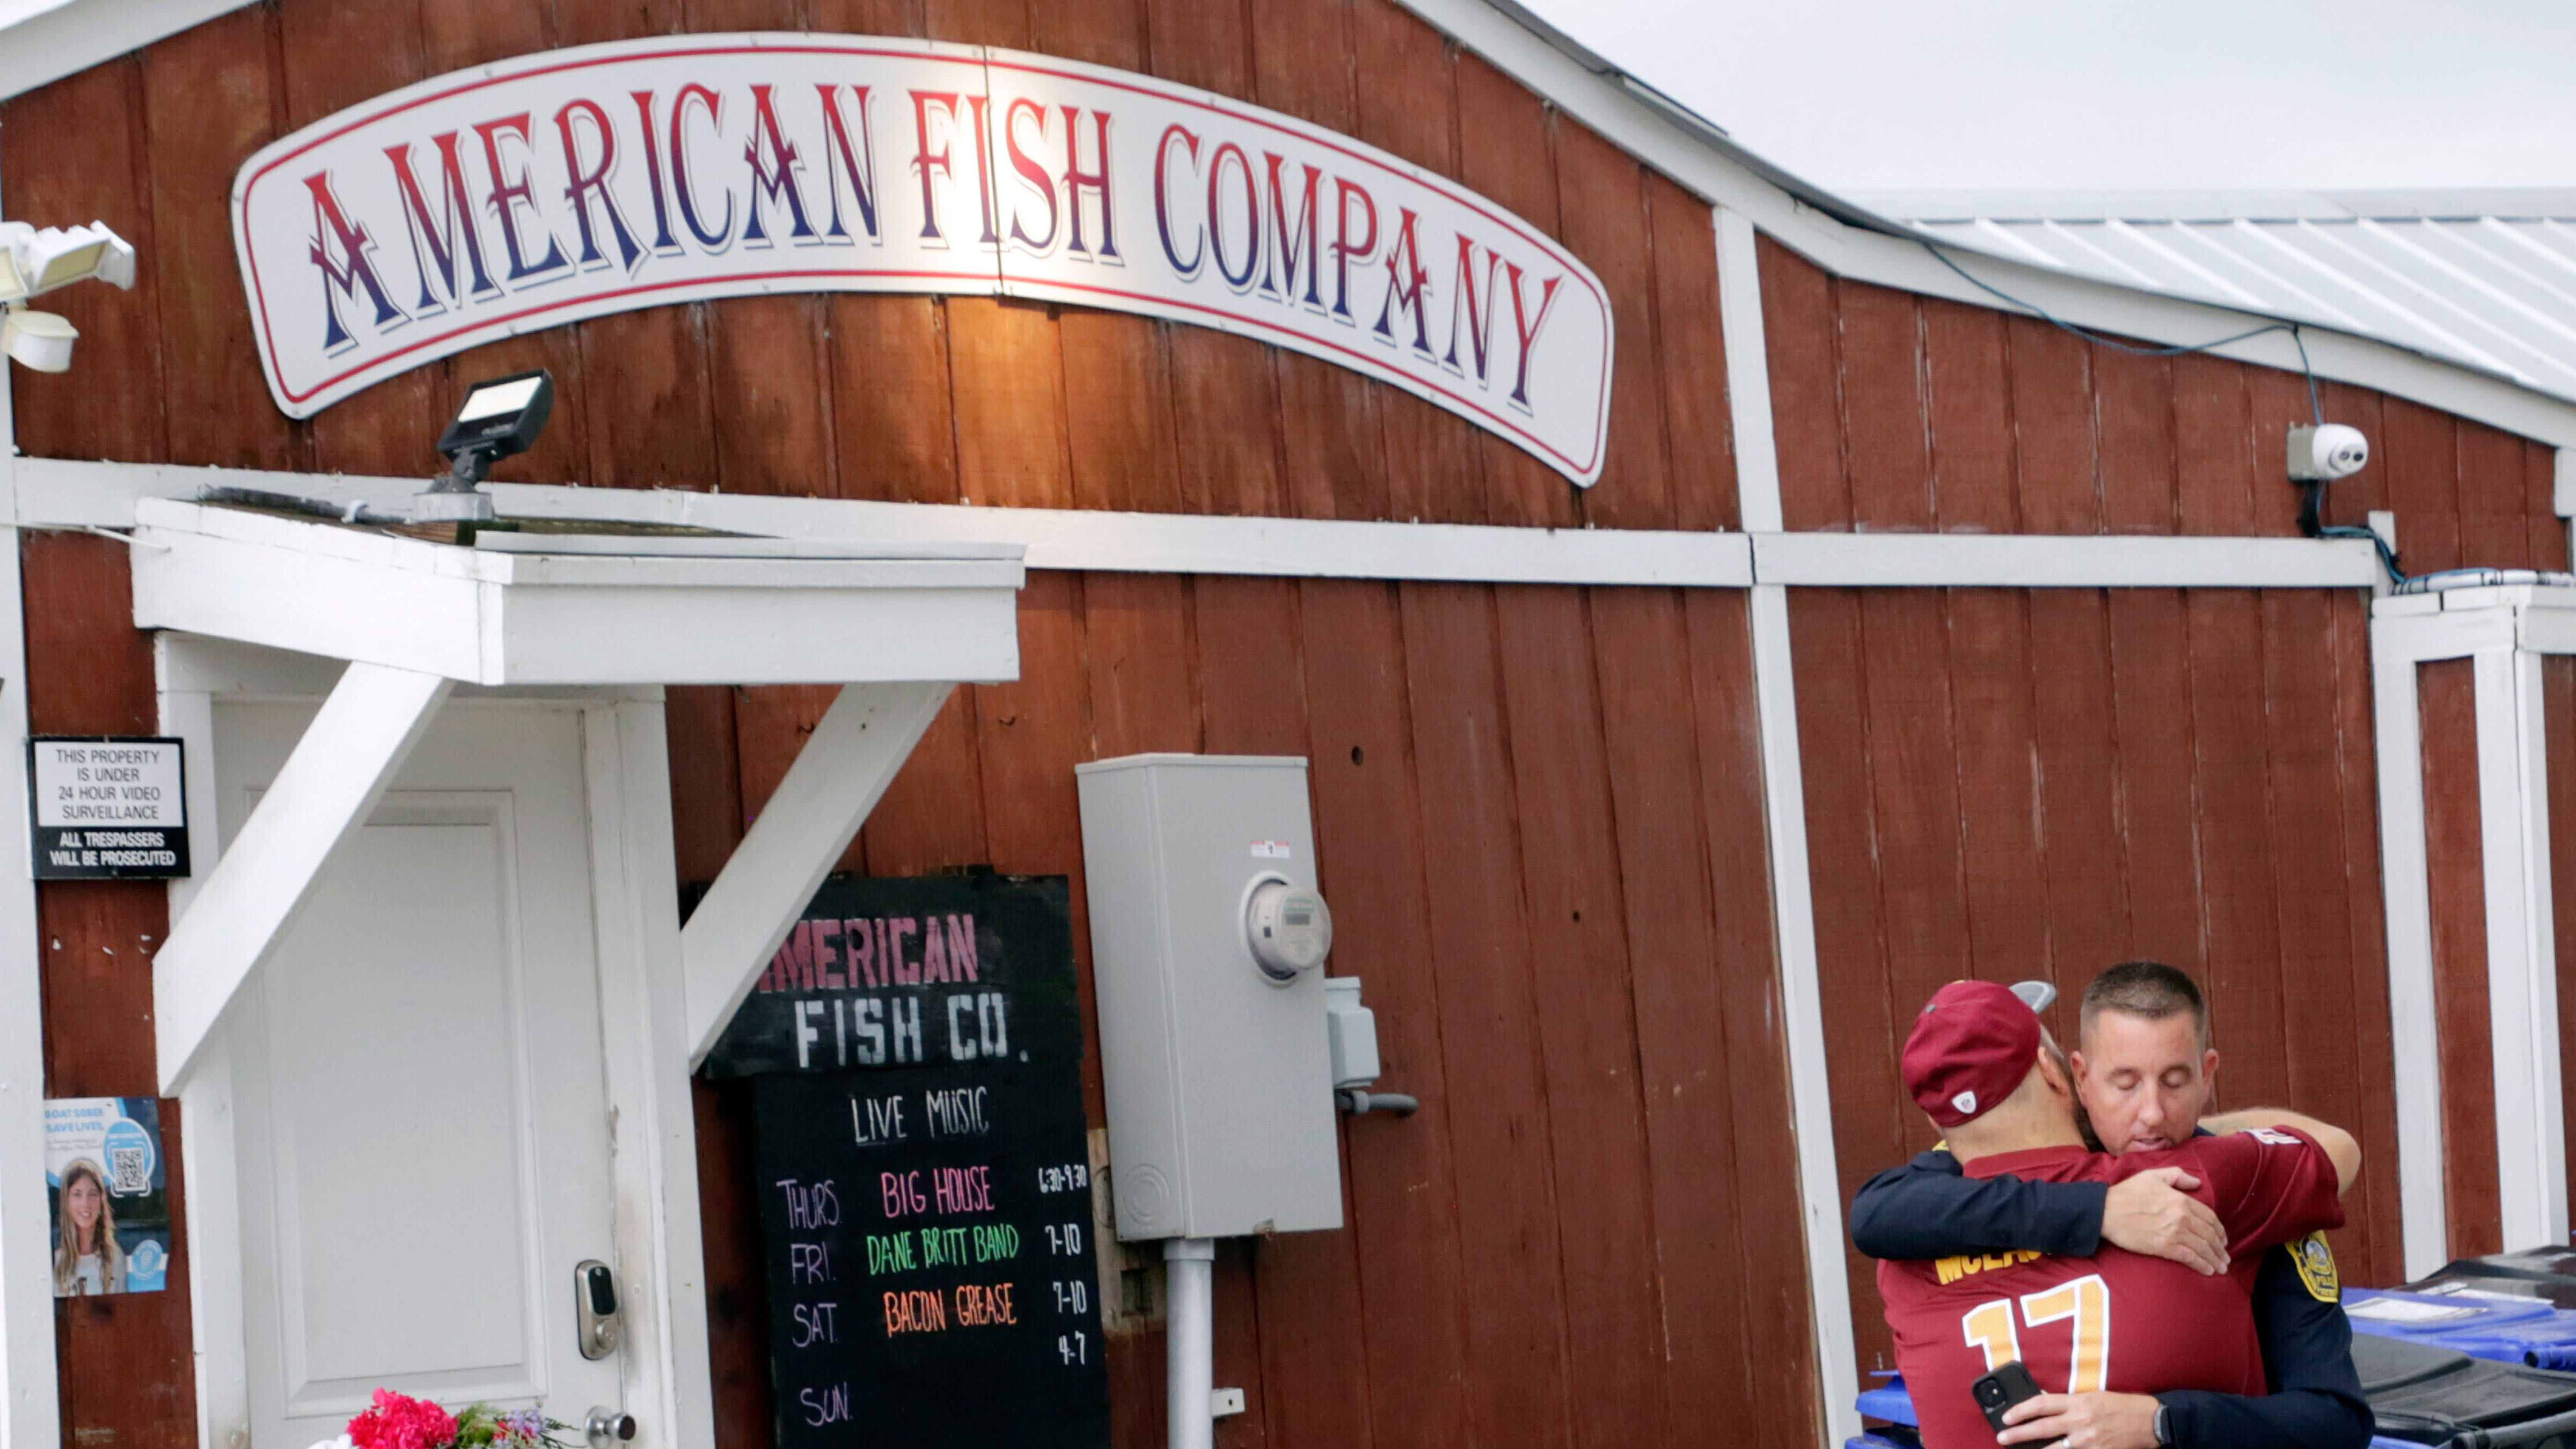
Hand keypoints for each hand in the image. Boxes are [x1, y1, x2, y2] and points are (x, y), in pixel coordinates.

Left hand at [1999, 1391, 2162, 1448]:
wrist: (2150, 1421)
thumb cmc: (2120, 1406)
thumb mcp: (2092, 1396)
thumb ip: (2067, 1401)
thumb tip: (2042, 1400)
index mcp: (2078, 1402)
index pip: (2041, 1405)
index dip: (2020, 1411)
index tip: (2006, 1417)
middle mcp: (2081, 1421)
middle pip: (2042, 1428)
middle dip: (2018, 1434)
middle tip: (2002, 1438)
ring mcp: (2089, 1441)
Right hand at [2100, 1168, 2226, 1274]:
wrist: (2105, 1210)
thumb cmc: (2127, 1192)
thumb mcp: (2152, 1176)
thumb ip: (2177, 1176)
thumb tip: (2197, 1182)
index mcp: (2181, 1200)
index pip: (2209, 1217)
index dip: (2219, 1230)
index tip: (2222, 1239)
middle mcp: (2181, 1216)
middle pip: (2210, 1235)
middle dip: (2220, 1248)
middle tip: (2224, 1257)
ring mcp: (2174, 1233)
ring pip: (2203, 1248)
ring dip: (2215, 1259)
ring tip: (2220, 1267)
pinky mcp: (2164, 1247)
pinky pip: (2190, 1258)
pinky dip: (2202, 1265)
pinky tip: (2207, 1271)